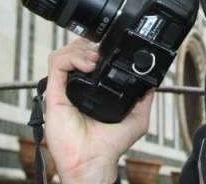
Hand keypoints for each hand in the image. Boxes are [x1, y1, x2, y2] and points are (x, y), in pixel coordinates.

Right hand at [44, 38, 154, 183]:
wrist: (93, 161)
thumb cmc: (108, 146)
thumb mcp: (136, 119)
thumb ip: (144, 99)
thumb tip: (151, 82)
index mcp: (88, 91)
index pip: (86, 59)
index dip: (96, 48)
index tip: (109, 51)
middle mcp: (73, 88)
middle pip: (74, 51)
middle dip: (89, 45)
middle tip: (102, 53)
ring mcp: (62, 90)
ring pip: (63, 53)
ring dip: (81, 49)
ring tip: (95, 59)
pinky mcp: (54, 94)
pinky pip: (56, 64)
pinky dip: (71, 57)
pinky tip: (88, 65)